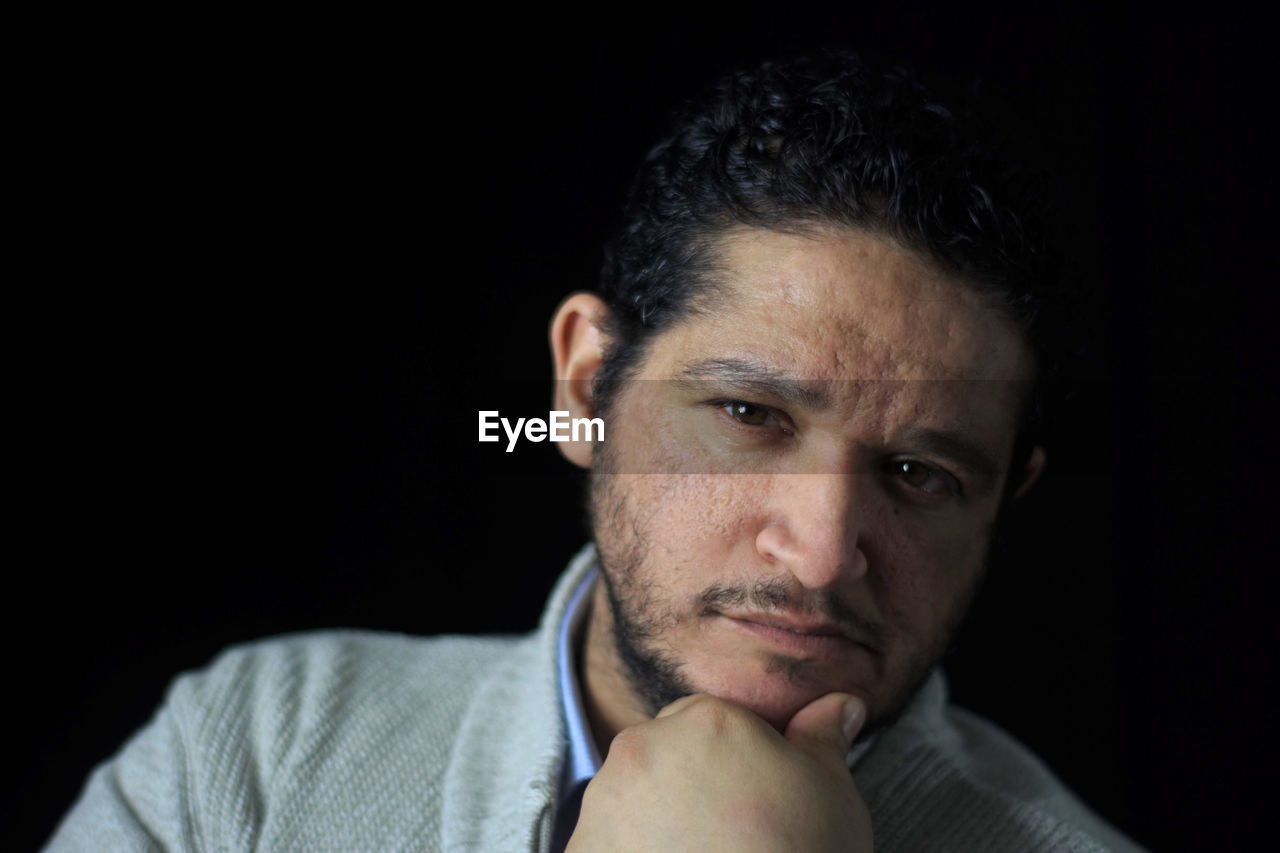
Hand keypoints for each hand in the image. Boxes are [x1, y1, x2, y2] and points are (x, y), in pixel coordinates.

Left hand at [565, 692, 872, 851]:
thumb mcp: (832, 794)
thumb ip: (823, 739)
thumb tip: (840, 703)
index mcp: (705, 720)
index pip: (709, 721)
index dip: (733, 762)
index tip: (751, 802)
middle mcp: (643, 748)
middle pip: (663, 753)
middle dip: (687, 783)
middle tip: (727, 833)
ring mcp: (605, 802)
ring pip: (630, 796)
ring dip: (654, 819)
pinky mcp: (583, 850)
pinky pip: (605, 842)